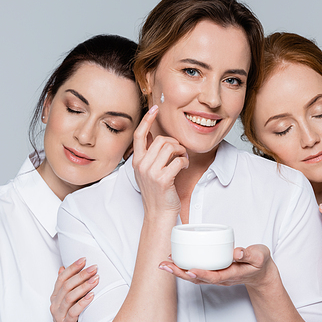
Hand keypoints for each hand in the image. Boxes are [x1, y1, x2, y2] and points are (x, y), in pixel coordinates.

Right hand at [50, 257, 99, 321]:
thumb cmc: (69, 315)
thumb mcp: (66, 299)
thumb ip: (65, 285)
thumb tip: (62, 267)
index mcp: (55, 296)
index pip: (62, 278)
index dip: (72, 268)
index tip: (84, 259)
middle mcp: (55, 304)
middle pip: (67, 286)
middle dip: (81, 275)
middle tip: (94, 268)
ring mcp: (60, 314)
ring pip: (70, 297)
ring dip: (84, 286)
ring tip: (95, 279)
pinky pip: (74, 312)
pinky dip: (83, 303)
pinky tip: (91, 296)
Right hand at [132, 105, 188, 219]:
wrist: (158, 213)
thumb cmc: (157, 192)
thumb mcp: (148, 171)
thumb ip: (149, 154)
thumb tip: (152, 135)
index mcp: (137, 161)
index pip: (139, 135)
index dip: (147, 120)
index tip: (155, 109)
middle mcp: (142, 165)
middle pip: (160, 140)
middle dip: (174, 143)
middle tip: (179, 152)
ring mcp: (151, 172)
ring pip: (170, 148)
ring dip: (181, 152)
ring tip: (182, 159)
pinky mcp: (163, 179)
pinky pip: (178, 160)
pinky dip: (184, 162)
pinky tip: (183, 167)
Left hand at [158, 244, 277, 288]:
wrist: (261, 271)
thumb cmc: (259, 262)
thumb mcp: (259, 256)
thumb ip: (249, 254)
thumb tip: (237, 251)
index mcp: (232, 274)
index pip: (214, 277)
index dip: (201, 274)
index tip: (189, 270)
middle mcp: (221, 278)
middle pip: (199, 279)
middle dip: (181, 273)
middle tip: (166, 266)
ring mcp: (216, 276)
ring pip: (195, 277)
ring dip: (178, 271)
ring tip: (165, 264)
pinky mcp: (213, 272)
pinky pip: (196, 272)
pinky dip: (184, 268)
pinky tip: (175, 262)